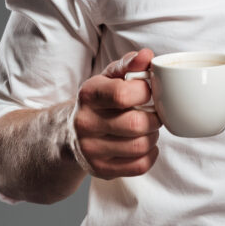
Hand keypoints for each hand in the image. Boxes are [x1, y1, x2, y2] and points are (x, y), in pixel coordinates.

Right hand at [71, 48, 161, 178]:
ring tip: (147, 128)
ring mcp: (91, 150)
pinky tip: (145, 145)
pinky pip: (140, 166)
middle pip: (136, 125)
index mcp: (88, 95)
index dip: (145, 92)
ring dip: (153, 136)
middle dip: (154, 118)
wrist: (71, 133)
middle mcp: (85, 123)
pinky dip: (151, 154)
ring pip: (140, 147)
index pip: (123, 94)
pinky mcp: (101, 169)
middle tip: (152, 113)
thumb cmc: (100, 100)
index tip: (148, 92)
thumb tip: (147, 55)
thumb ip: (130, 64)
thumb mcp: (110, 77)